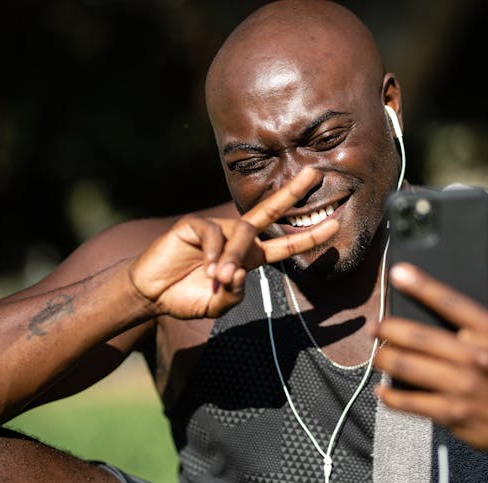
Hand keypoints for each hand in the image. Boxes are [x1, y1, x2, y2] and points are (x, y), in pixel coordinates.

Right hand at [129, 167, 337, 318]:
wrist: (152, 294)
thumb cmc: (187, 297)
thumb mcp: (218, 303)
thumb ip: (234, 294)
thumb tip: (239, 273)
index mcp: (249, 257)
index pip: (284, 244)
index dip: (309, 237)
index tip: (335, 226)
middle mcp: (237, 238)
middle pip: (269, 211)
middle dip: (292, 193)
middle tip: (315, 174)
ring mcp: (216, 229)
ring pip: (239, 235)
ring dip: (232, 259)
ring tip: (218, 279)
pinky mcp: (194, 225)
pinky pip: (212, 234)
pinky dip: (212, 253)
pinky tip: (205, 269)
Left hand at [374, 263, 487, 453]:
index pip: (452, 303)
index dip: (422, 285)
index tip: (397, 273)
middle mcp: (477, 358)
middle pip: (420, 337)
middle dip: (389, 328)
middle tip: (375, 326)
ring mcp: (463, 387)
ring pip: (409, 368)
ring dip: (383, 359)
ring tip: (375, 354)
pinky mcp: (452, 414)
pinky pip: (411, 403)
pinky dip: (391, 396)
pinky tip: (382, 390)